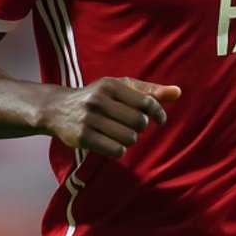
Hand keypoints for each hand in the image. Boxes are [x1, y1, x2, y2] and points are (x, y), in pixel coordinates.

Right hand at [46, 77, 180, 157]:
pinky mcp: (83, 137)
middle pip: (140, 123)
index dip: (159, 113)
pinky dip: (119, 150)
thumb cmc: (96, 98)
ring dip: (129, 140)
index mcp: (110, 85)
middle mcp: (99, 100)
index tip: (160, 120)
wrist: (57, 109)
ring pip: (129, 138)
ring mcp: (89, 119)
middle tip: (130, 125)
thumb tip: (178, 92)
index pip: (147, 102)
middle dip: (140, 128)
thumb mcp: (120, 88)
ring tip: (119, 134)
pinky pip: (116, 150)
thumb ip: (149, 91)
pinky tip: (110, 143)